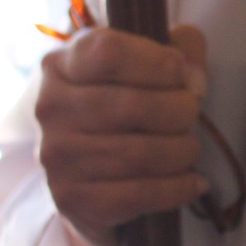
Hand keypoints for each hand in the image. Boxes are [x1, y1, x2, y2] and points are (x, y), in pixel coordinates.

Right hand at [35, 23, 210, 245]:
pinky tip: (192, 182)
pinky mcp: (71, 197)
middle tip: (191, 115)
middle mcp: (51, 107)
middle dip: (181, 111)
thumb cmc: (122, 104)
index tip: (183, 73)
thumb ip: (178, 48)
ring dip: (182, 151)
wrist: (86, 170)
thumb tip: (193, 76)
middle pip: (134, 106)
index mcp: (63, 63)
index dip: (159, 63)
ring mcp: (56, 155)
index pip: (110, 52)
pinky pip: (138, 194)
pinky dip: (177, 188)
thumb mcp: (144, 64)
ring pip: (141, 154)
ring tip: (190, 148)